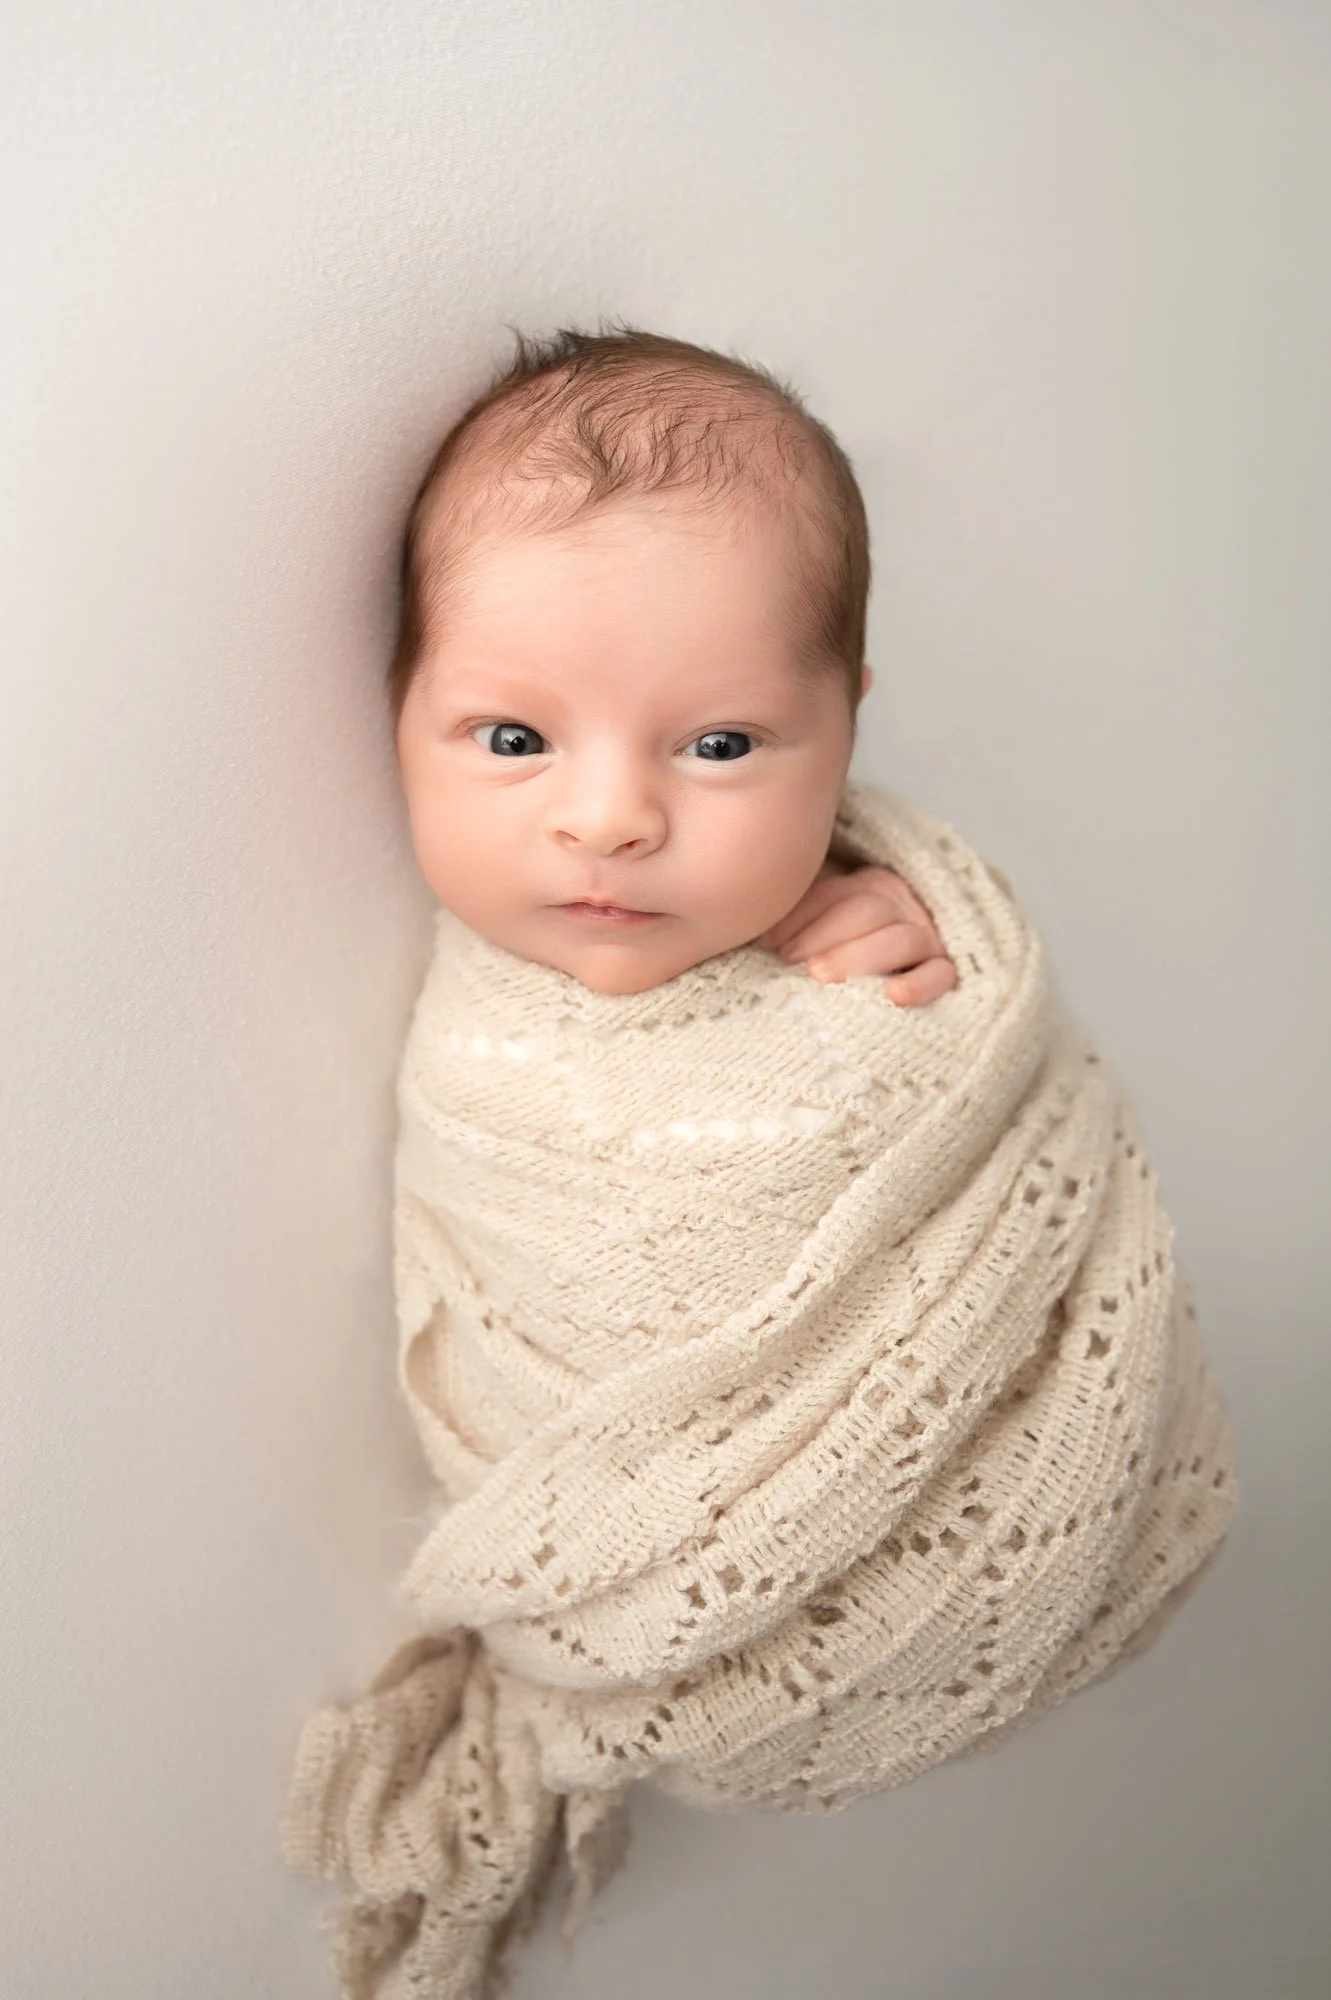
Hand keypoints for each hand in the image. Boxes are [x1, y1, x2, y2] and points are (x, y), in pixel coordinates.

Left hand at [758, 862, 957, 1004]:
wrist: (898, 974)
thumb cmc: (843, 952)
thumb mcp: (821, 926)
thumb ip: (796, 918)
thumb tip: (748, 924)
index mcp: (869, 885)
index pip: (833, 893)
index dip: (798, 916)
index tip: (767, 943)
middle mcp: (902, 905)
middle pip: (866, 910)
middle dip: (822, 935)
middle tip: (788, 961)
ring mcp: (927, 937)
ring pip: (900, 938)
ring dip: (857, 956)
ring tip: (819, 976)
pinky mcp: (946, 969)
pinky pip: (941, 975)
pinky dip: (920, 984)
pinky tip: (894, 996)